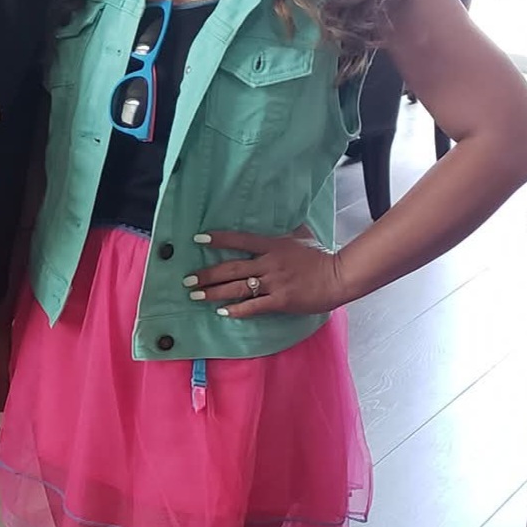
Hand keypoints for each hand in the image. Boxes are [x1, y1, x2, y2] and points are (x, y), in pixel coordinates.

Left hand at [184, 229, 348, 319]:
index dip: (219, 239)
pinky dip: (237, 309)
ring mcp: (275, 283)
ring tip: (196, 295)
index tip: (198, 239)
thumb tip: (278, 214)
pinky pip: (254, 306)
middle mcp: (269, 263)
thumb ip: (285, 228)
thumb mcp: (301, 235)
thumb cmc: (320, 255)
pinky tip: (222, 312)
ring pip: (238, 288)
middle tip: (188, 280)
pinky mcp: (281, 301)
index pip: (240, 240)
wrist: (338, 277)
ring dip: (214, 292)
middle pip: (232, 268)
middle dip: (207, 274)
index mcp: (273, 245)